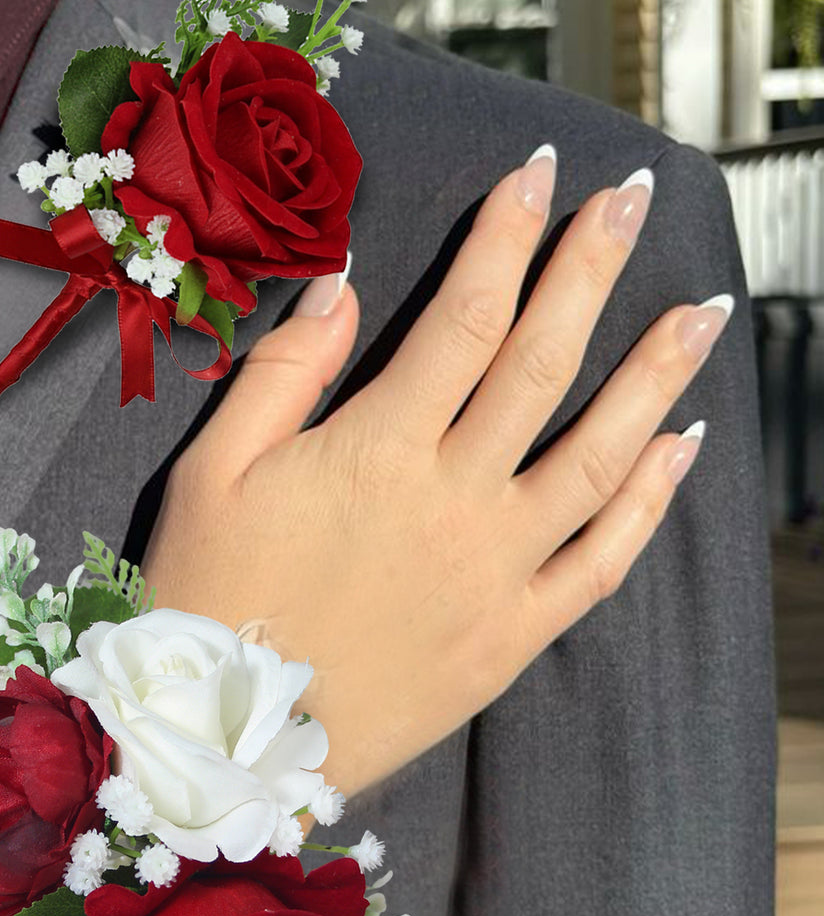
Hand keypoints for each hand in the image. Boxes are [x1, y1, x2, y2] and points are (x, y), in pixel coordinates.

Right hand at [141, 147, 731, 799]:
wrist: (232, 743)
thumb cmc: (210, 597)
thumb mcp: (213, 471)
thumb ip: (284, 374)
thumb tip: (345, 286)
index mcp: (378, 449)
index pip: (464, 317)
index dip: (506, 236)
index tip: (539, 173)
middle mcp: (454, 498)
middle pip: (543, 364)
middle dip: (592, 270)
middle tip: (637, 199)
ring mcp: (497, 570)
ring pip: (598, 456)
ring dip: (657, 376)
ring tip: (704, 310)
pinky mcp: (514, 636)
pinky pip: (601, 562)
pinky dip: (648, 502)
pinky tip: (682, 447)